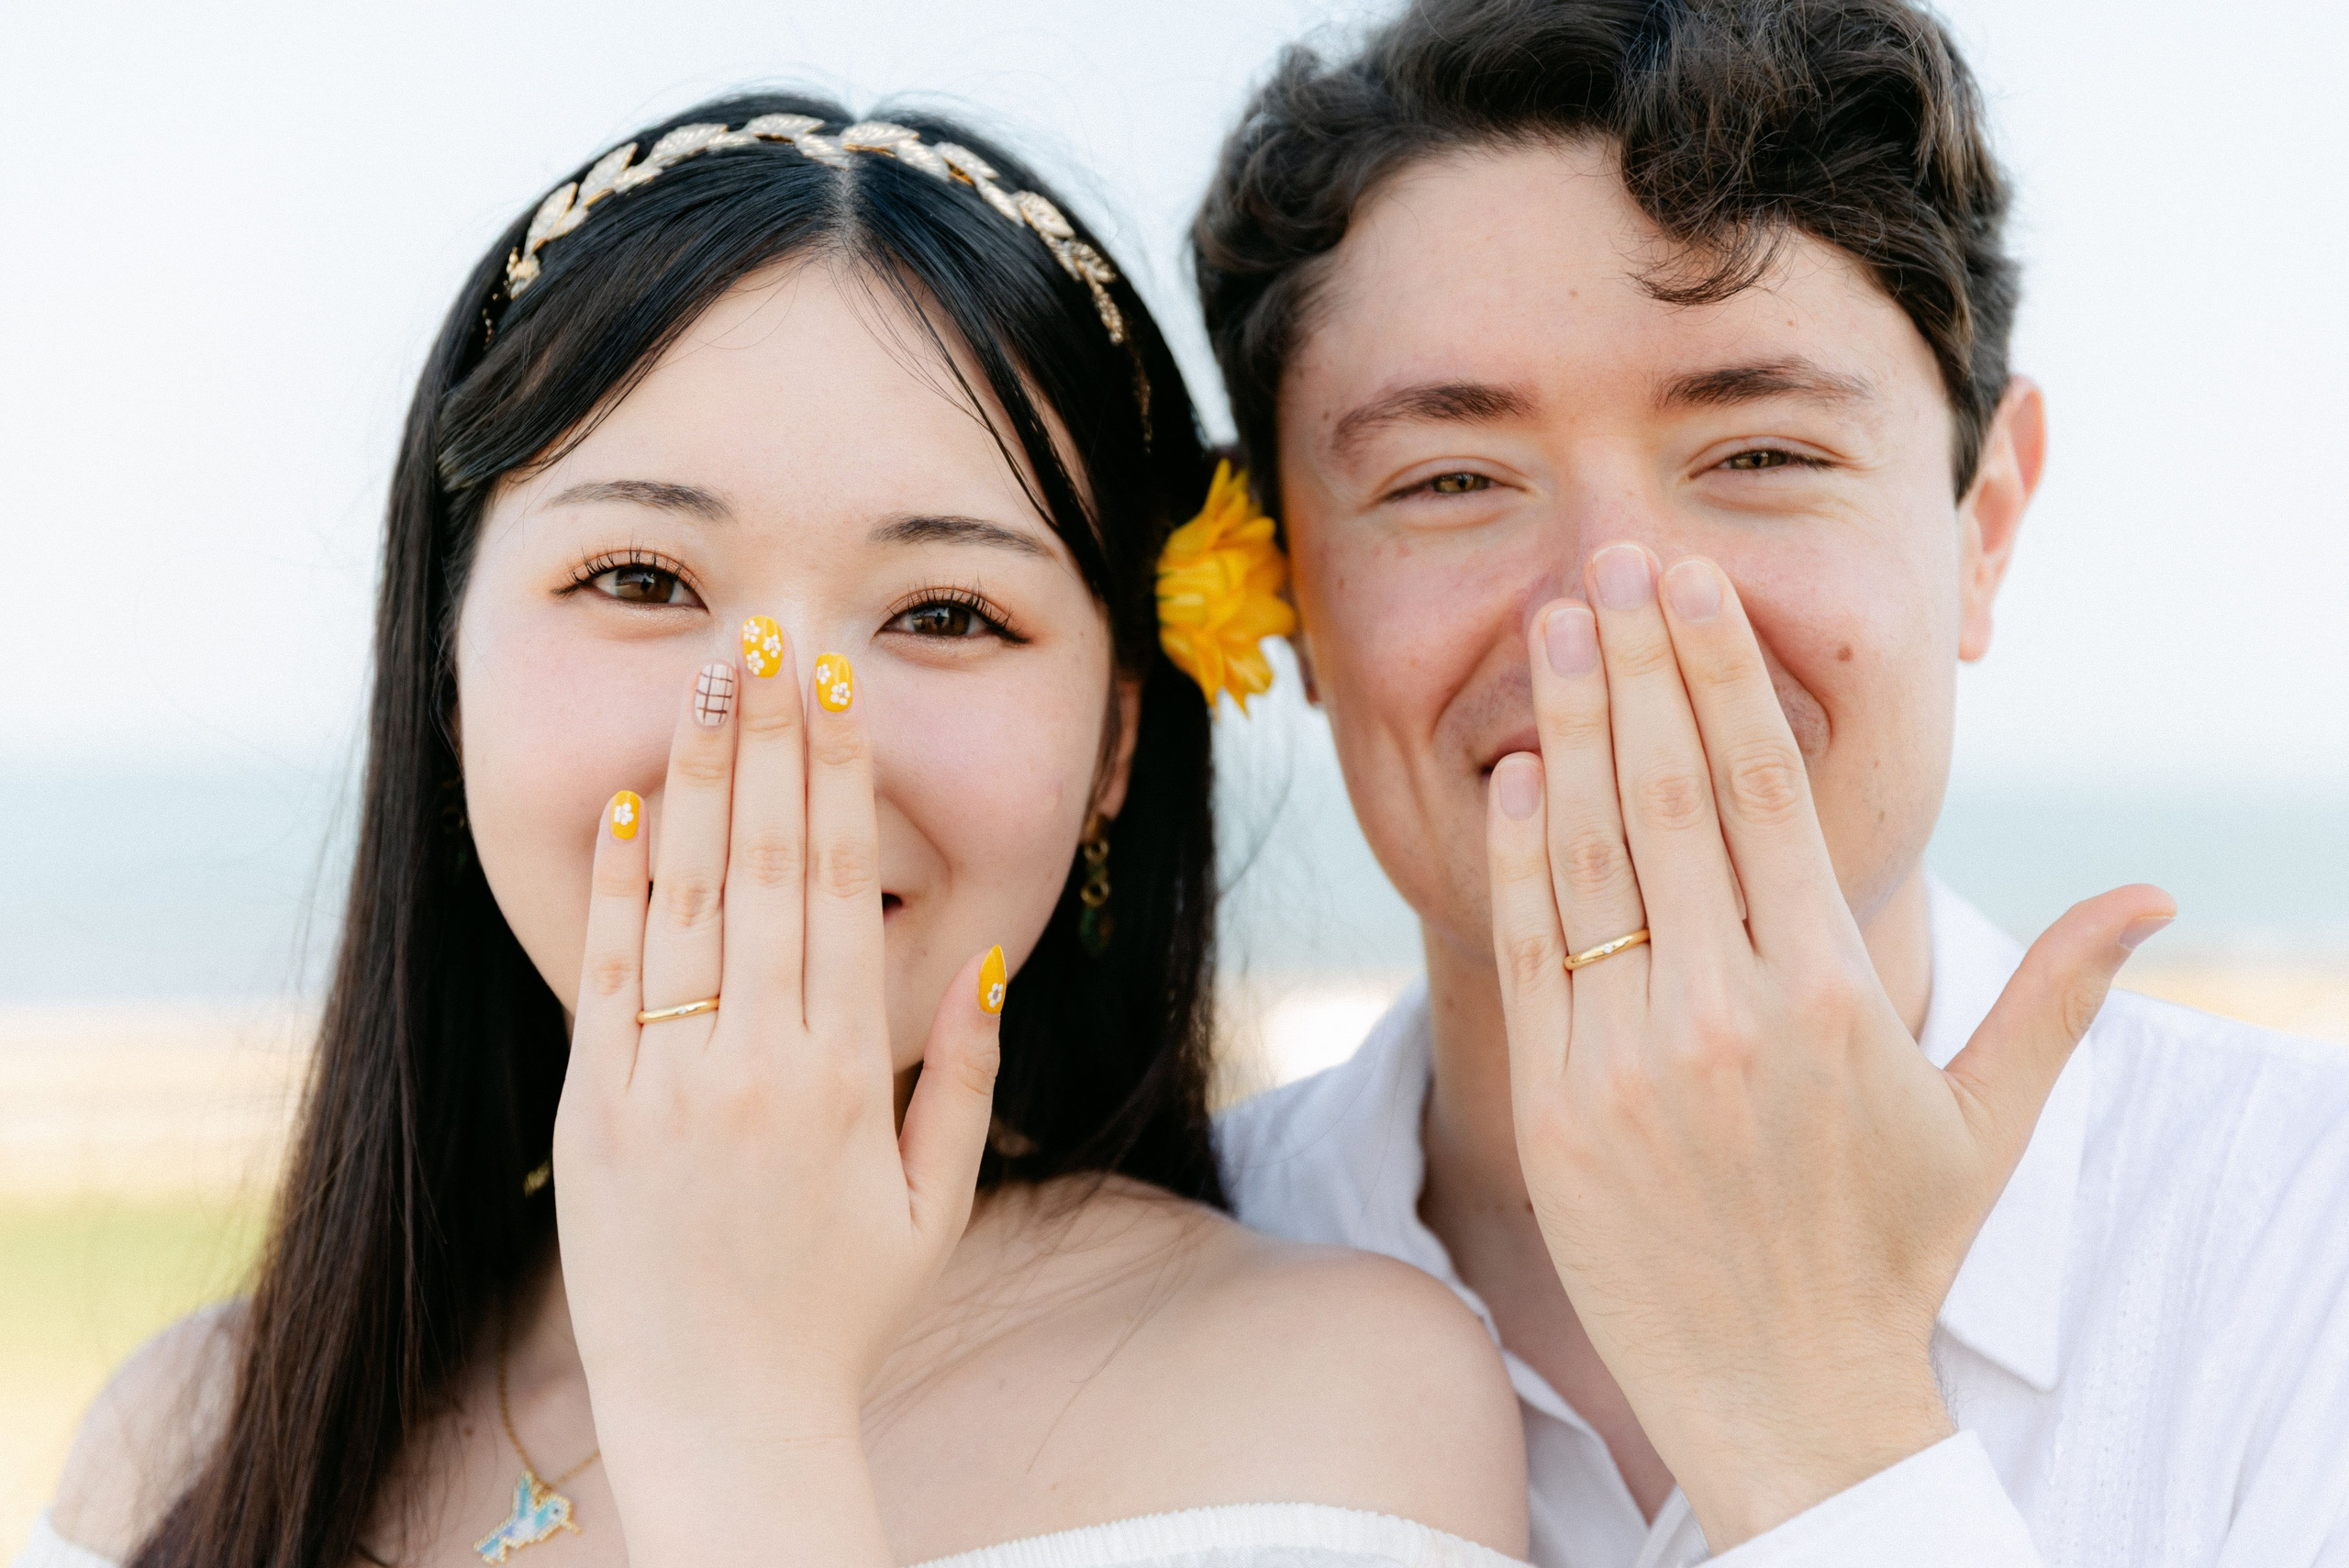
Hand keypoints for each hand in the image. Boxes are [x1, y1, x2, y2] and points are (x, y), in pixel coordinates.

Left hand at [553, 628, 1001, 1564]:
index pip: (841, 887)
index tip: (839, 689)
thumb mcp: (936, 1203)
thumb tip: (987, 964)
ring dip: (692, 778)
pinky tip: (625, 802)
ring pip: (679, 898)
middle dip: (770, 739)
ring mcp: (661, 1082)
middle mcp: (752, 1062)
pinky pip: (601, 974)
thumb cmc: (842, 1307)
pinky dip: (611, 884)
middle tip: (776, 637)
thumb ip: (964, 1080)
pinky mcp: (590, 1110)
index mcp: (843, 1076)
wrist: (717, 1409)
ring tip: (707, 679)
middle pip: (761, 865)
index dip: (839, 777)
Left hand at [1484, 546, 2169, 1547]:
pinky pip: (1530, 950)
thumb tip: (2154, 898)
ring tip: (1549, 627)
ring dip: (1565, 728)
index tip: (1688, 583)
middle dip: (1633, 664)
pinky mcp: (1555, 1102)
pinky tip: (1511, 774)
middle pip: (1669, 793)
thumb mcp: (1986, 1123)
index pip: (1764, 789)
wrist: (1781, 1392)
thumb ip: (2055, 993)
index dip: (1719, 670)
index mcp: (1831, 992)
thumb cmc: (1888, 1248)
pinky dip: (1517, 856)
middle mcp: (1726, 1009)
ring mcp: (1628, 1055)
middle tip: (1605, 562)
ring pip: (1589, 856)